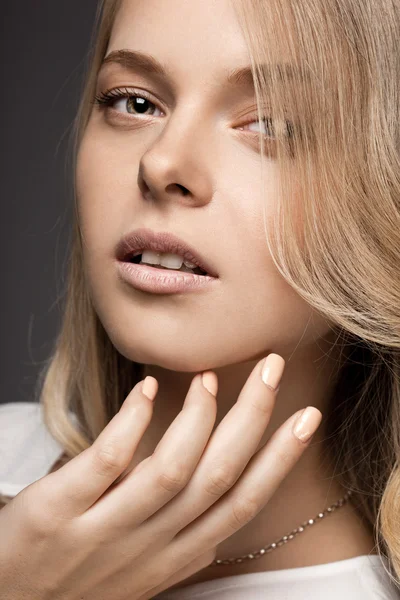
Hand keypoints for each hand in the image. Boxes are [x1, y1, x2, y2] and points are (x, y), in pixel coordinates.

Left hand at [0, 354, 321, 599]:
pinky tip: (147, 390)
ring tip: (209, 377)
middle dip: (253, 418)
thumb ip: (181, 536)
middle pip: (218, 477)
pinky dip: (133, 421)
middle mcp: (150, 546)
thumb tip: (221, 504)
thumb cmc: (81, 582)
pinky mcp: (58, 514)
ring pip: (171, 471)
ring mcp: (104, 532)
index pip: (244, 503)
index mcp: (177, 554)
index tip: (306, 418)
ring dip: (197, 419)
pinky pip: (105, 462)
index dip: (280, 459)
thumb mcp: (145, 568)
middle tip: (271, 369)